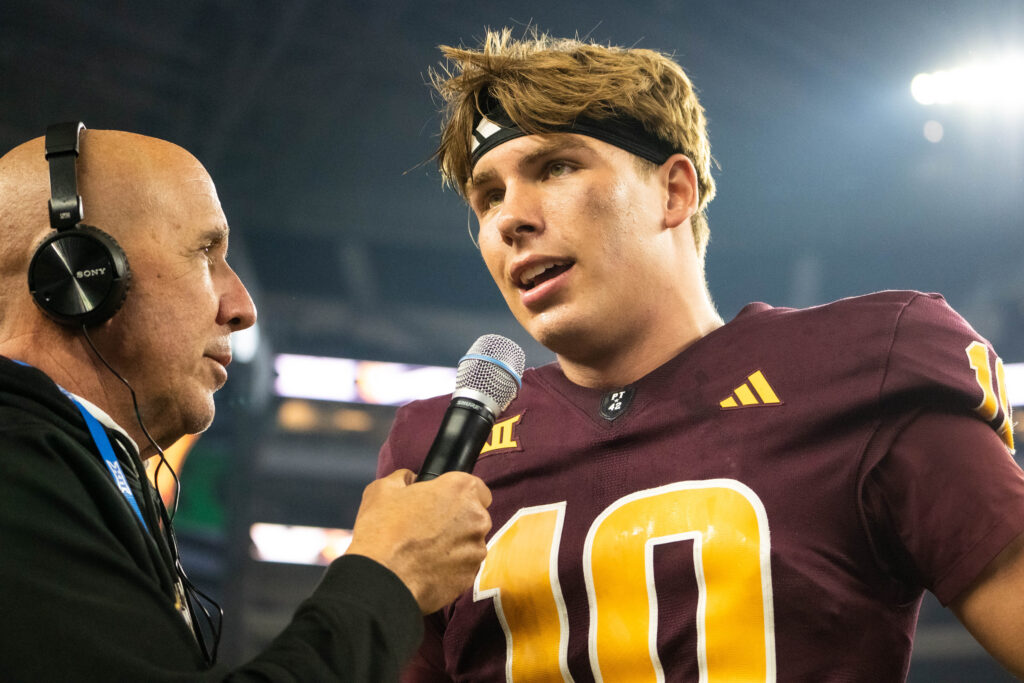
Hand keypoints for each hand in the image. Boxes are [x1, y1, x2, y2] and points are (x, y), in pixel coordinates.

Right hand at [346, 469, 491, 613]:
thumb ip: (404, 478)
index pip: (477, 488)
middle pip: (474, 516)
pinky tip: (427, 567)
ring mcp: (476, 549)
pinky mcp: (470, 576)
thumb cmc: (381, 531)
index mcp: (460, 490)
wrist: (380, 580)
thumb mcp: (382, 489)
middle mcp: (476, 518)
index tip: (444, 503)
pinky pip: (464, 566)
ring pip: (470, 542)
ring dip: (454, 544)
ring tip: (424, 550)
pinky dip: (451, 566)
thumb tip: (410, 479)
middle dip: (457, 520)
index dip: (459, 495)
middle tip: (428, 527)